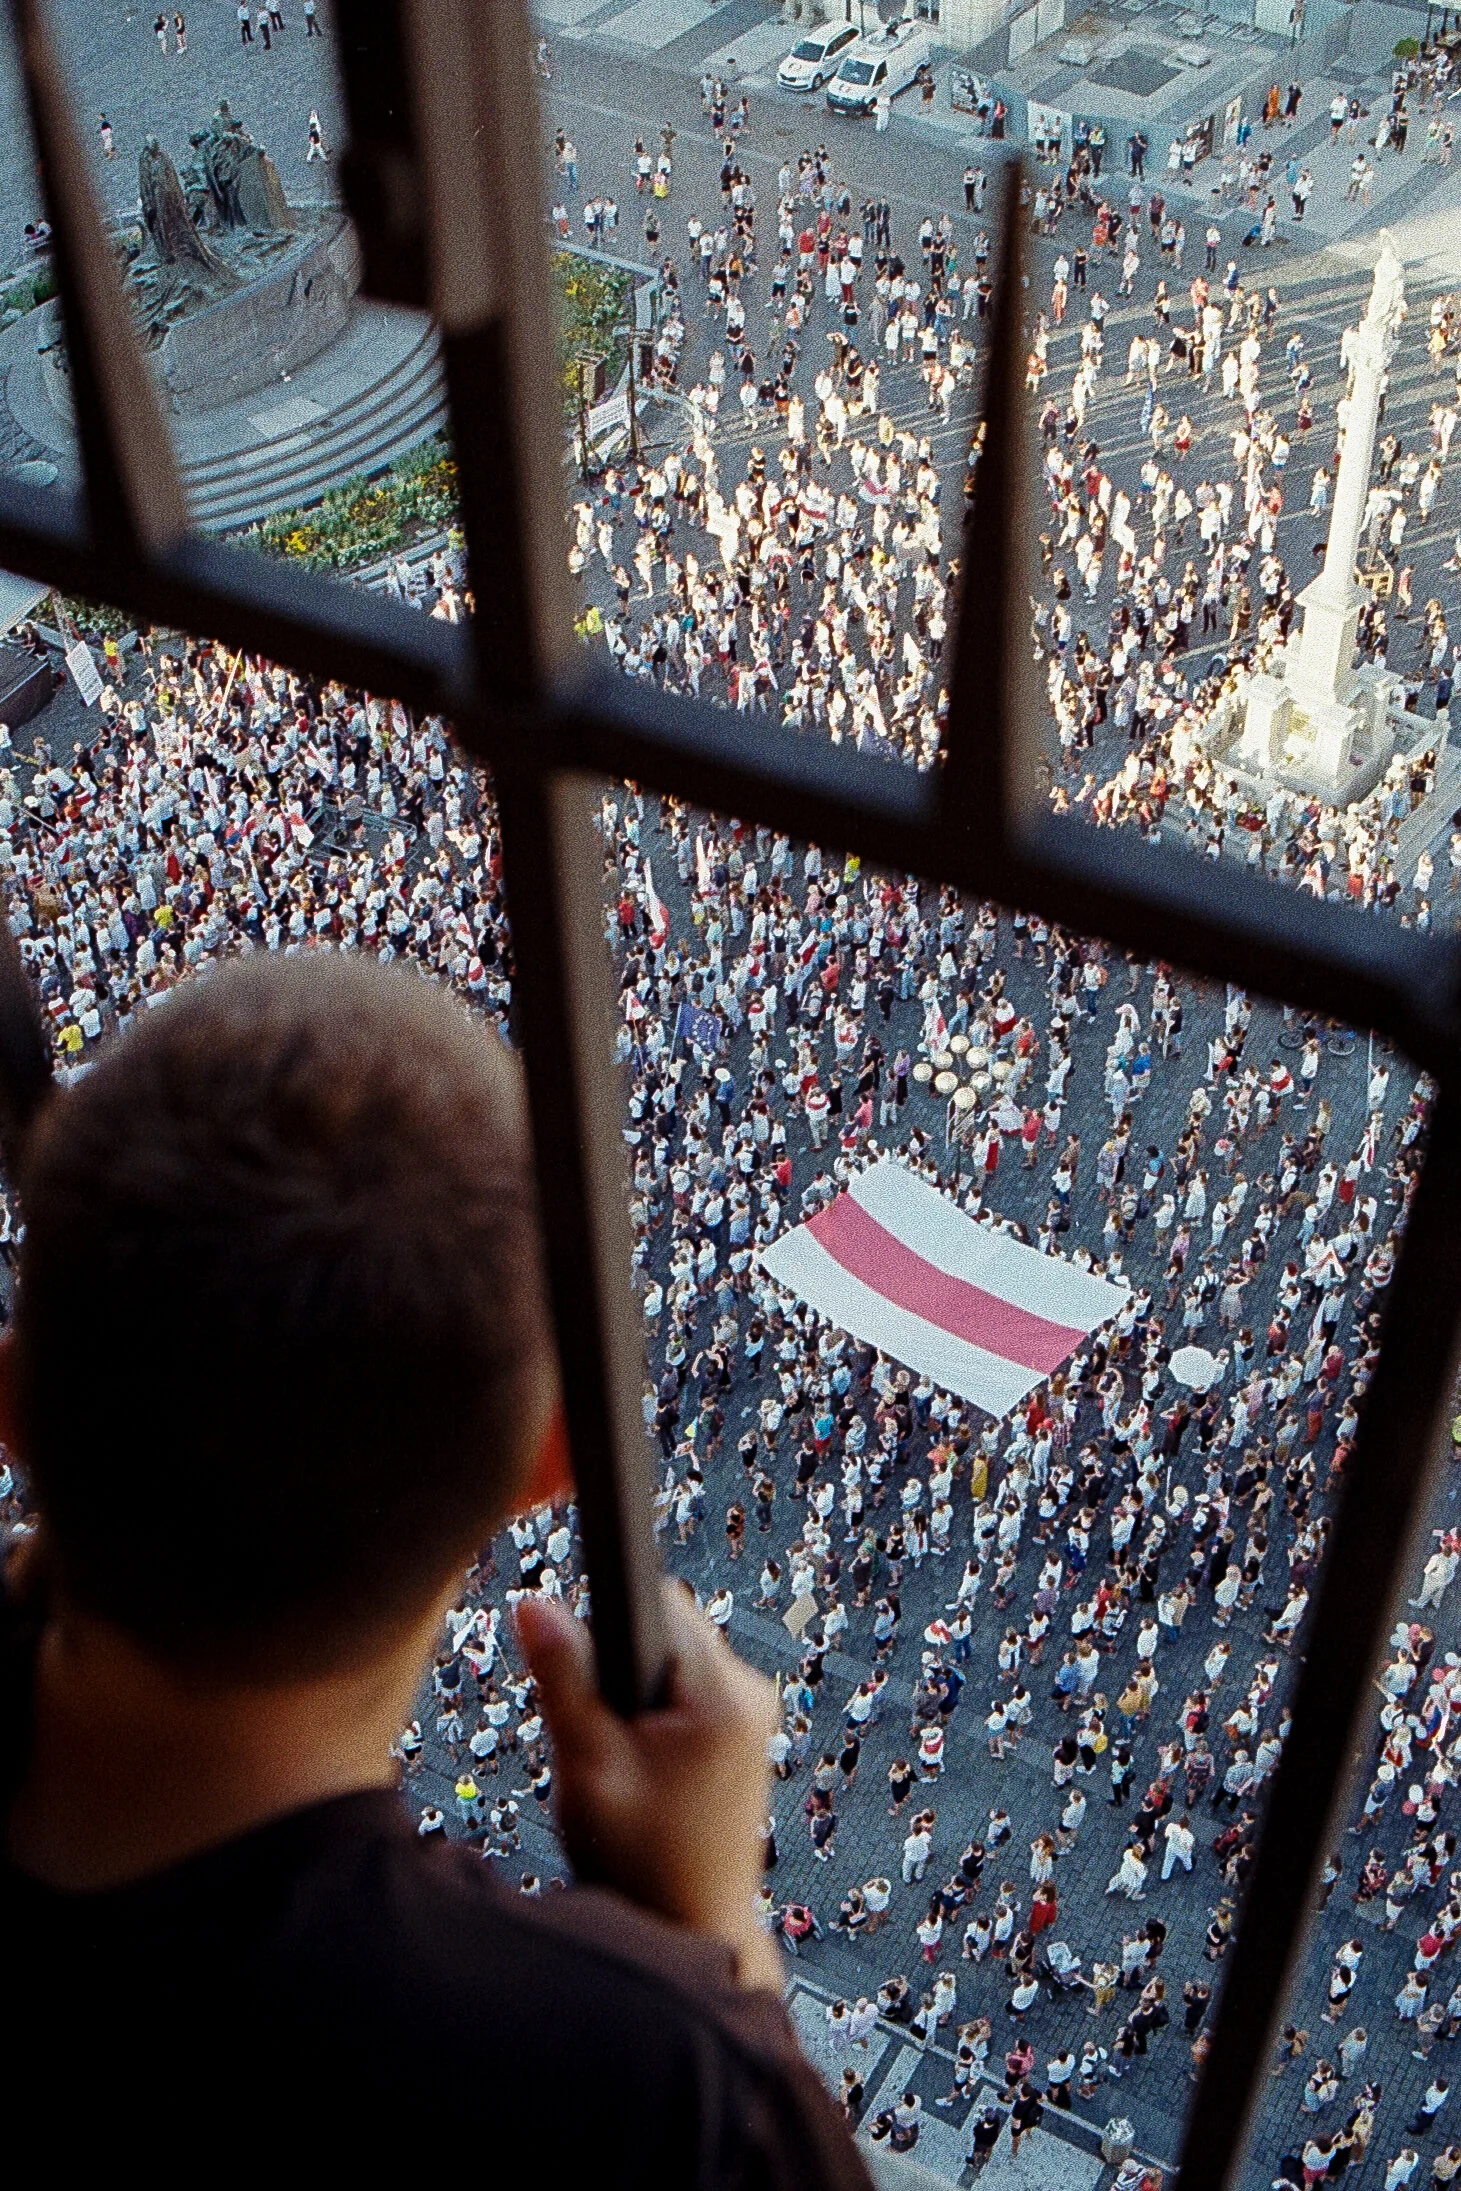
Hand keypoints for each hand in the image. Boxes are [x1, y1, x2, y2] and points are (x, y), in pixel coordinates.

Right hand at [516, 1581, 781, 1991]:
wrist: (692, 1929)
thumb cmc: (641, 1865)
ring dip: (634, 1692)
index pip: (652, 1606)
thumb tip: (532, 1603)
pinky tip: (645, 1768)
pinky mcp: (746, 1729)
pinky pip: (687, 1686)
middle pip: (663, 1627)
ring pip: (671, 1656)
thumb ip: (562, 1679)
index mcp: (722, 1699)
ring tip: (623, 1762)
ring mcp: (754, 1713)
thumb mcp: (588, 1769)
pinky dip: (654, 1712)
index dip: (604, 1630)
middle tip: (600, 1739)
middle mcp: (750, 1695)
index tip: (583, 1676)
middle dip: (618, 1665)